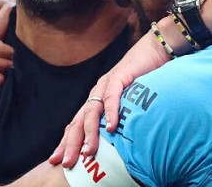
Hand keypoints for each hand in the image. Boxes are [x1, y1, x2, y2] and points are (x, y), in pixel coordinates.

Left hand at [50, 21, 183, 166]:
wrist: (154, 50)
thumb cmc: (144, 78)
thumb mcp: (130, 103)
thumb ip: (122, 118)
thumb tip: (118, 144)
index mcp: (96, 99)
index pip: (77, 123)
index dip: (67, 141)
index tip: (57, 160)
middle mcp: (97, 92)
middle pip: (79, 120)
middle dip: (71, 142)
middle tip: (67, 162)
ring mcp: (106, 83)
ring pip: (93, 111)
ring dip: (90, 132)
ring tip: (89, 151)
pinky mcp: (120, 76)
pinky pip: (112, 96)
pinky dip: (112, 111)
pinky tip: (112, 127)